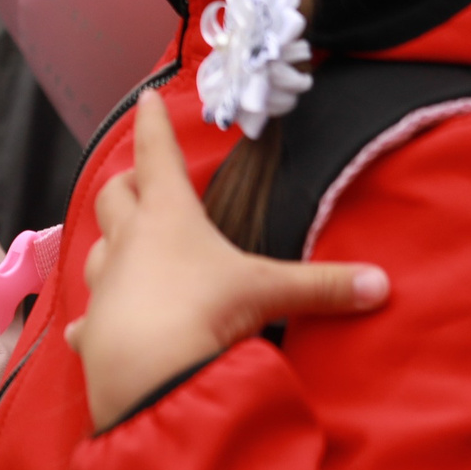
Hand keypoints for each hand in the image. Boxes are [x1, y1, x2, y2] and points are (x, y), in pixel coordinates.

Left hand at [67, 94, 388, 430]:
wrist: (147, 370)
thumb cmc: (204, 311)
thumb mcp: (268, 293)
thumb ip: (323, 287)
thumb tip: (382, 284)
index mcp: (168, 216)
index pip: (157, 155)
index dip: (153, 125)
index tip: (145, 99)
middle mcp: (129, 241)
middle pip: (115, 196)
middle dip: (125, 183)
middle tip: (135, 179)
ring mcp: (105, 283)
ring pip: (97, 248)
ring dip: (110, 244)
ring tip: (123, 246)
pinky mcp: (92, 326)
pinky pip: (88, 315)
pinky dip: (95, 315)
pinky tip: (96, 324)